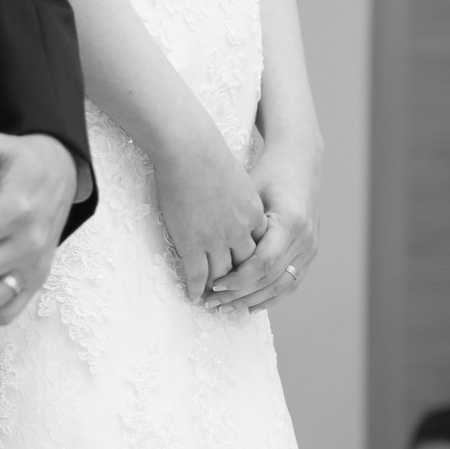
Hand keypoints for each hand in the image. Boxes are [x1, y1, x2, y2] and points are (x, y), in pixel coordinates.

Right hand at [152, 142, 266, 301]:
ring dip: (215, 292)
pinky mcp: (193, 243)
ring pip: (221, 276)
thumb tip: (232, 201)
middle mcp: (241, 232)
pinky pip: (197, 275)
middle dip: (238, 285)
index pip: (259, 250)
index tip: (246, 277)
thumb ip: (238, 196)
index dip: (252, 266)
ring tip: (209, 300)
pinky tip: (191, 294)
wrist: (190, 148)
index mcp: (254, 215)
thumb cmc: (209, 154)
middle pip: (244, 268)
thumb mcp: (237, 178)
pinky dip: (195, 288)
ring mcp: (217, 240)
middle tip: (231, 296)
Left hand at [206, 153, 318, 312]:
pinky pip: (290, 283)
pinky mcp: (310, 252)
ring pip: (281, 287)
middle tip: (211, 303)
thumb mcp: (248, 193)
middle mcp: (305, 238)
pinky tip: (248, 306)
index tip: (212, 285)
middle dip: (238, 295)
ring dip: (251, 301)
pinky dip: (269, 297)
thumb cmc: (267, 174)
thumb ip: (236, 225)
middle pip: (270, 279)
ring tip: (225, 308)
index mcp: (290, 222)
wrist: (299, 161)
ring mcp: (311, 247)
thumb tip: (207, 256)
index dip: (237, 279)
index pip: (263, 263)